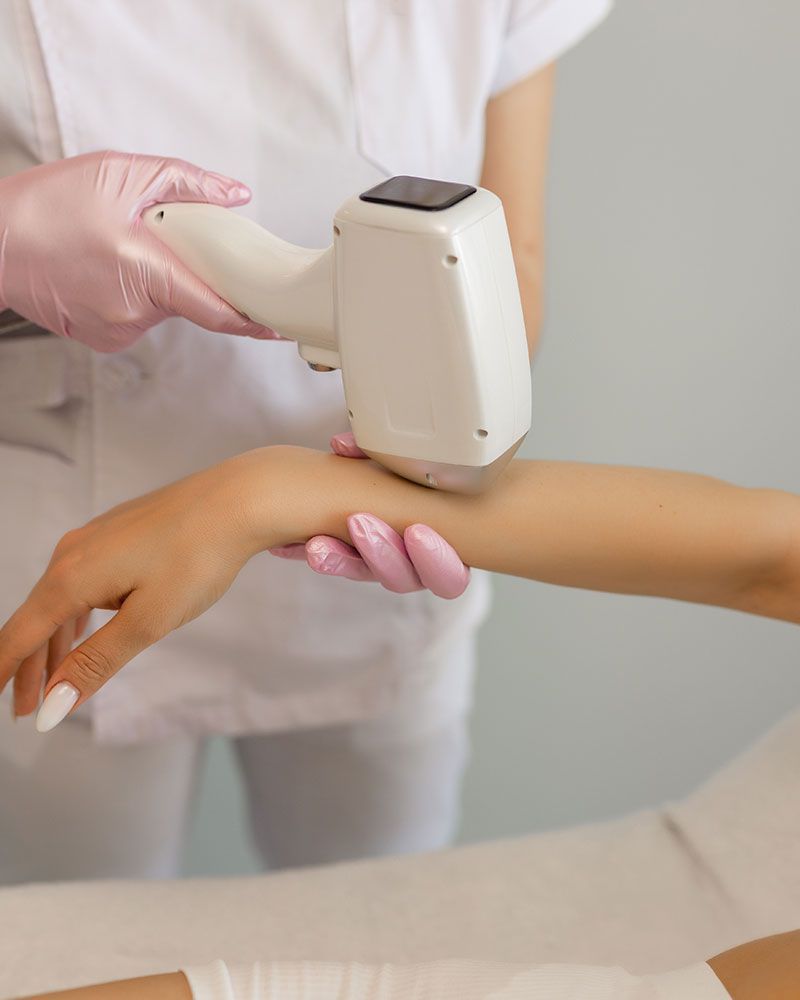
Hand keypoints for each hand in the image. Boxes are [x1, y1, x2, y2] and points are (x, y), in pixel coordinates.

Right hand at [0, 150, 275, 350]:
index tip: (281, 326)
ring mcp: (118, 331)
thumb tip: (235, 196)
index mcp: (149, 276)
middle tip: (155, 236)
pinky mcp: (102, 338)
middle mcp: (137, 315)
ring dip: (157, 279)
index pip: (219, 311)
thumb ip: (187, 183)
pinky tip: (104, 267)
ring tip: (116, 247)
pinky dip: (134, 292)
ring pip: (162, 305)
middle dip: (187, 269)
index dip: (255, 320)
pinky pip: (137, 314)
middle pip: (189, 298)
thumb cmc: (42, 208)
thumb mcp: (120, 175)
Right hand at [0, 451, 274, 727]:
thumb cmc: (197, 558)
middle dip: (30, 667)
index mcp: (71, 579)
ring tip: (55, 679)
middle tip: (25, 709)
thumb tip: (51, 706)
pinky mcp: (118, 533)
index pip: (19, 636)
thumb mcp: (148, 621)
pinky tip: (85, 629)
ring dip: (56, 642)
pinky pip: (83, 582)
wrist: (238, 500)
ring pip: (61, 600)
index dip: (2, 672)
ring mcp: (94, 539)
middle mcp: (72, 554)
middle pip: (36, 620)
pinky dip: (79, 615)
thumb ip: (96, 662)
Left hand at [269, 433, 469, 598]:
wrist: (380, 477)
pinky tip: (292, 545)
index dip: (436, 559)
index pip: (450, 577)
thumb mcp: (412, 463)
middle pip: (405, 580)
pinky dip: (318, 552)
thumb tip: (343, 446)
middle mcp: (417, 567)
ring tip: (317, 544)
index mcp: (448, 550)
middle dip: (381, 552)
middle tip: (359, 523)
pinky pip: (336, 563)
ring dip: (342, 558)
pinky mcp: (352, 561)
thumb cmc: (421, 470)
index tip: (416, 531)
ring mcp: (384, 566)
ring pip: (366, 575)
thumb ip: (389, 457)